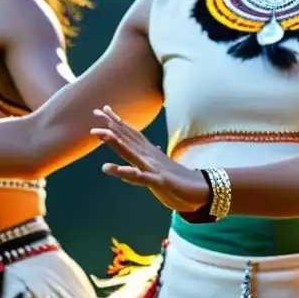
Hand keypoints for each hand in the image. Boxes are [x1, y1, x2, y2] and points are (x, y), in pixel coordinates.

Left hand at [92, 106, 209, 212]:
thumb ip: (155, 158)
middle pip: (128, 139)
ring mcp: (154, 167)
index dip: (117, 122)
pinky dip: (127, 172)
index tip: (103, 109)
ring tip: (100, 133)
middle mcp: (150, 156)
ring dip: (116, 143)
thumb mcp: (162, 169)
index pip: (131, 134)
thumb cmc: (180, 180)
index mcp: (149, 154)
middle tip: (96, 112)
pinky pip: (141, 177)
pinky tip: (113, 169)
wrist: (202, 189)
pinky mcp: (159, 181)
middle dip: (112, 126)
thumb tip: (154, 148)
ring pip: (131, 153)